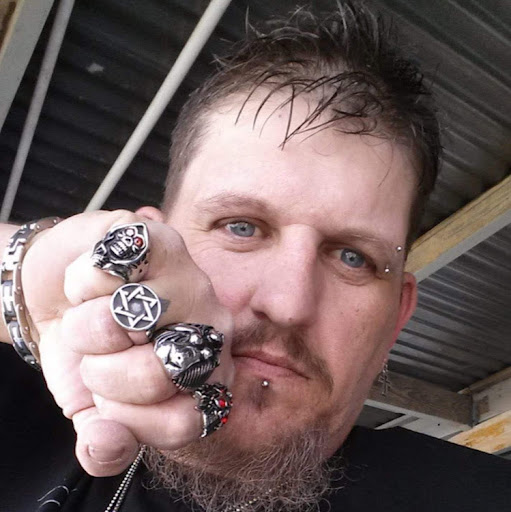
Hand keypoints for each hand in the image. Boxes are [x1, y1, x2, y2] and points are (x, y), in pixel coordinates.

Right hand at [22, 210, 233, 475]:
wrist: (65, 297)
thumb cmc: (92, 352)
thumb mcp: (94, 407)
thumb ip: (106, 441)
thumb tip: (108, 446)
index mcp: (207, 375)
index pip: (184, 421)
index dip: (131, 419)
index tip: (110, 401)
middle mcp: (211, 326)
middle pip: (160, 371)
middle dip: (104, 372)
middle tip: (99, 354)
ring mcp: (190, 277)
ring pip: (127, 317)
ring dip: (87, 326)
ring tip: (94, 314)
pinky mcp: (158, 238)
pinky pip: (108, 271)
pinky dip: (82, 282)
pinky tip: (96, 281)